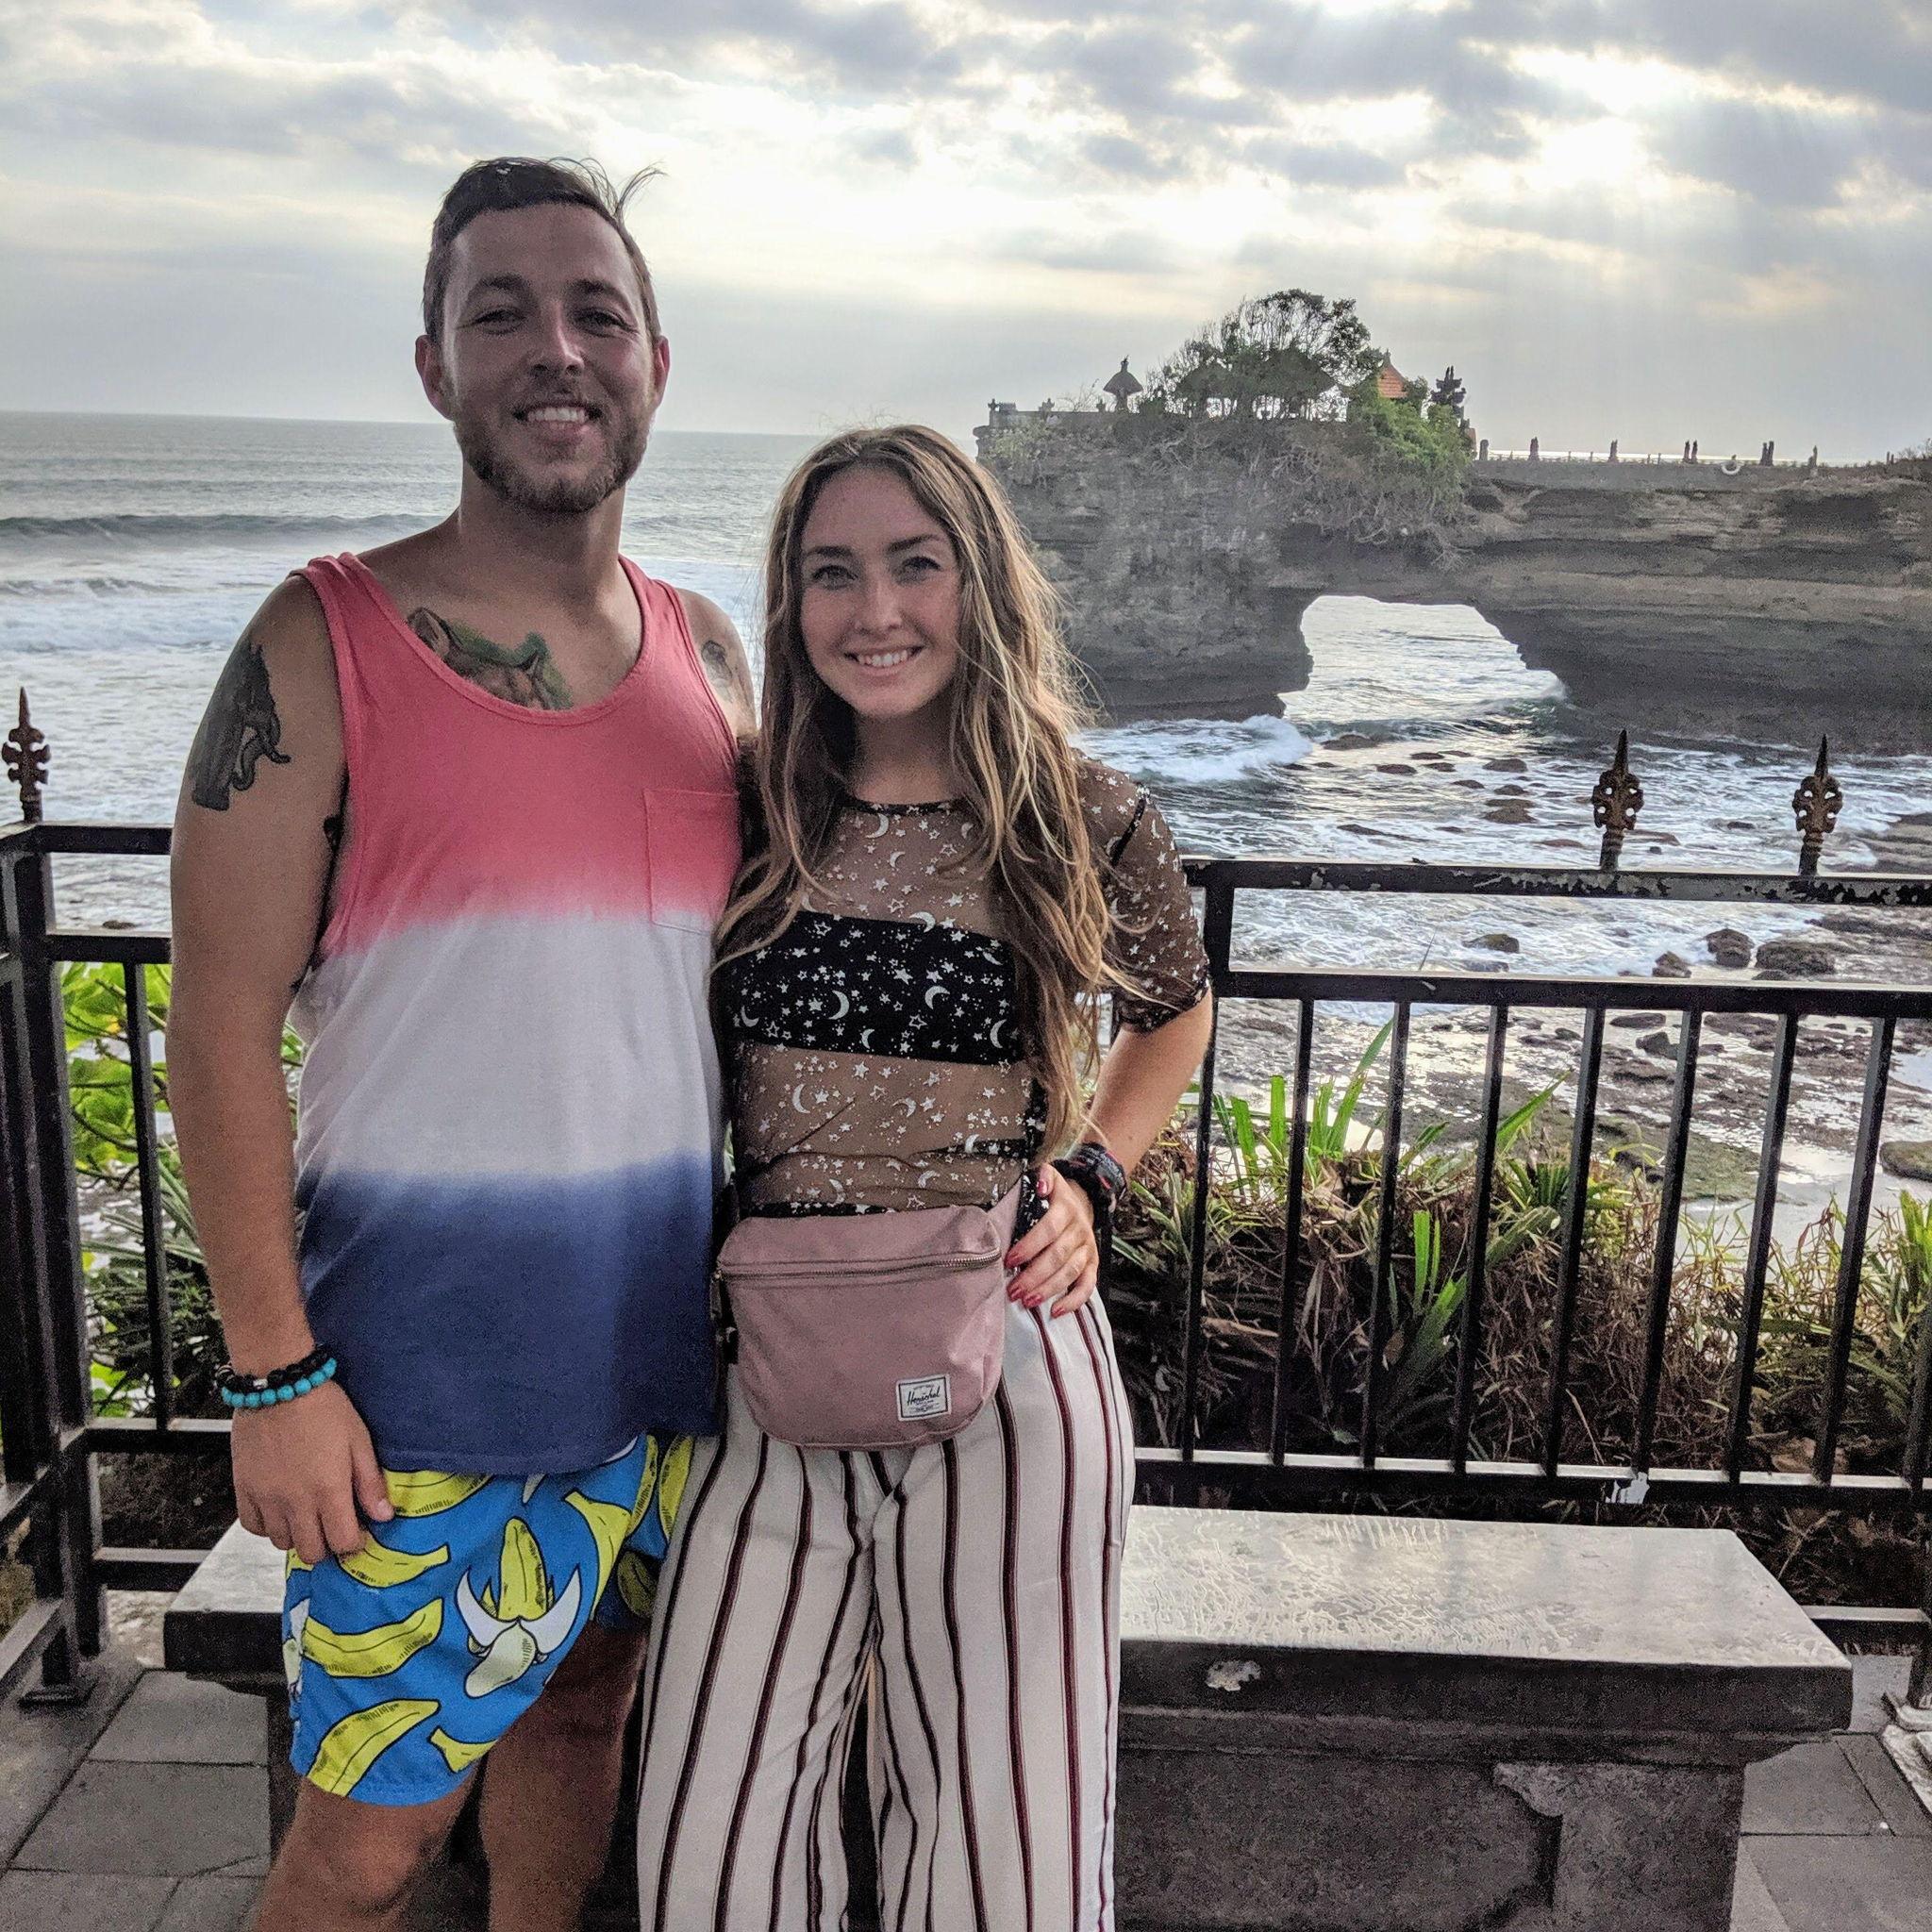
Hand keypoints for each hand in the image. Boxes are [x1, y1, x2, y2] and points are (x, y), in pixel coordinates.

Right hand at [231, 1380, 393, 1565]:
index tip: (357, 1529)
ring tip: (307, 1513)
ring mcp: (267, 1499)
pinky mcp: (244, 1490)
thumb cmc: (323, 1408)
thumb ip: (370, 1483)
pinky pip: (252, 1527)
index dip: (354, 1542)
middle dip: (327, 1544)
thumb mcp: (359, 1440)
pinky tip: (280, 1509)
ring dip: (298, 1535)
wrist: (279, 1385)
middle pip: (312, 1552)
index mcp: (329, 1491)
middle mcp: (295, 1502)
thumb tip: (384, 1516)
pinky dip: (267, 1526)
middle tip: (333, 1524)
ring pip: (282, 1543)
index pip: (342, 1543)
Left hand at [1004, 1165, 1098, 1318]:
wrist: (1083, 1202)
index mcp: (1067, 1209)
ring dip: (1048, 1289)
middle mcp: (1080, 1230)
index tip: (1009, 1260)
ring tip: (1027, 1301)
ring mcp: (1087, 1249)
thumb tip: (1041, 1185)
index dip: (1029, 1246)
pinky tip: (1056, 1311)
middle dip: (1034, 1275)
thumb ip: (1044, 1177)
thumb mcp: (1050, 1177)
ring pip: (1070, 1272)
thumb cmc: (1054, 1197)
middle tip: (1013, 1290)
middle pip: (1058, 1256)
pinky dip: (1074, 1301)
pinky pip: (1087, 1285)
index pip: (1048, 1229)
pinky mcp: (1092, 1264)